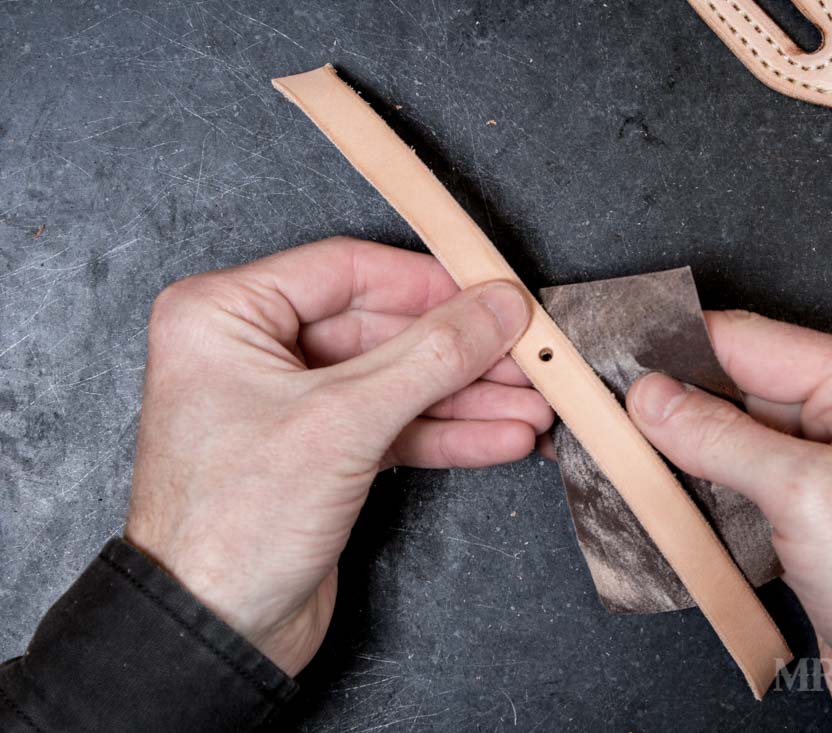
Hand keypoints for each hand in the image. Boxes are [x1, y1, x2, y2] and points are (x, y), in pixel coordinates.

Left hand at [125, 237, 550, 675]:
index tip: (492, 294)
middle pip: (381, 329)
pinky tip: (502, 438)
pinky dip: (447, 434)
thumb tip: (497, 308)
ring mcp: (290, 405)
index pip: (346, 271)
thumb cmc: (234, 523)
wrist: (215, 634)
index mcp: (226, 315)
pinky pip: (393, 427)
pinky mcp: (320, 454)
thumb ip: (431, 356)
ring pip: (396, 381)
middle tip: (527, 357)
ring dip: (467, 397)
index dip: (427, 282)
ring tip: (534, 406)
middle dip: (461, 352)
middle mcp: (254, 351)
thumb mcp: (343, 421)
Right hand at [626, 310, 831, 715]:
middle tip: (613, 414)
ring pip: (739, 435)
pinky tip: (667, 489)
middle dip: (678, 402)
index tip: (619, 363)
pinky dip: (707, 484)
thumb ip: (722, 437)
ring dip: (687, 447)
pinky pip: (749, 479)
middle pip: (742, 385)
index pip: (755, 341)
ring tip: (627, 450)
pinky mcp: (818, 514)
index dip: (680, 350)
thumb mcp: (811, 496)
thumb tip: (654, 398)